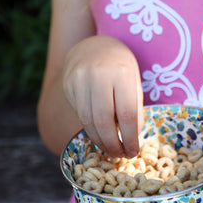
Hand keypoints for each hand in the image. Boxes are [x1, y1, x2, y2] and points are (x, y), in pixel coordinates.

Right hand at [62, 35, 143, 157]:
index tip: (133, 152)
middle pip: (103, 120)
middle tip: (119, 155)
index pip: (127, 113)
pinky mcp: (68, 84)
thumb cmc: (120, 67)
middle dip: (112, 144)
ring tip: (110, 149)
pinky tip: (98, 134)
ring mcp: (79, 78)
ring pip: (87, 120)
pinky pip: (79, 113)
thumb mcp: (134, 82)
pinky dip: (90, 129)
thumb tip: (131, 138)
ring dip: (99, 140)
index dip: (130, 138)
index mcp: (122, 73)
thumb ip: (134, 108)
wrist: (94, 47)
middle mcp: (98, 74)